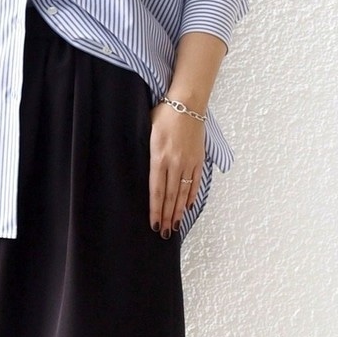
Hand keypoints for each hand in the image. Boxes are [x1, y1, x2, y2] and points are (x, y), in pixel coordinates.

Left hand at [148, 102, 204, 237]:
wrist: (188, 103)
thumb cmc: (164, 114)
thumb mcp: (145, 130)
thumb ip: (144, 152)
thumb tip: (138, 168)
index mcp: (159, 157)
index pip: (157, 191)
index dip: (156, 210)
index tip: (154, 224)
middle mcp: (175, 163)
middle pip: (170, 197)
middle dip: (167, 217)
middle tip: (165, 233)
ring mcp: (188, 162)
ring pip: (183, 193)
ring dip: (179, 211)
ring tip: (176, 225)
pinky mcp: (198, 159)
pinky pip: (195, 182)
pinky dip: (191, 196)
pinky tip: (187, 207)